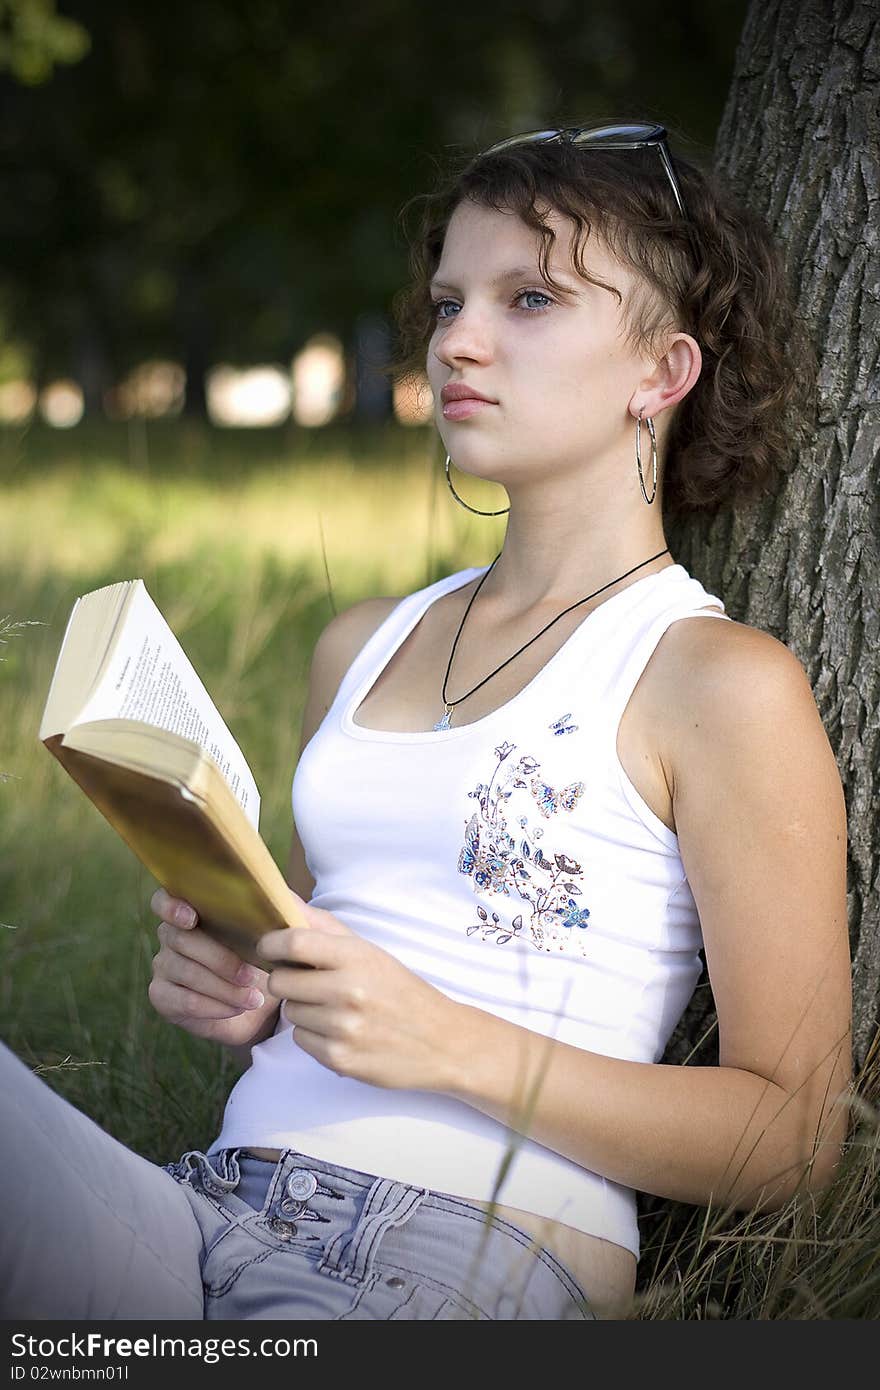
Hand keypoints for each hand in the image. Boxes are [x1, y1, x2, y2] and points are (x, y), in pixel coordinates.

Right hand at [148, 888, 280, 1046]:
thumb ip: (273, 908)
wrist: (260, 1001)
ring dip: (224, 987)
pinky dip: (214, 1006)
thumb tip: (276, 897)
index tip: (191, 918)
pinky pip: (184, 1000)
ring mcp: (164, 965)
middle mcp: (171, 935)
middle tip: (252, 976)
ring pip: (186, 972)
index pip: (163, 900)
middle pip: (182, 940)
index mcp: (193, 910)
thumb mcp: (275, 931)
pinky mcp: (163, 996)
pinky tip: (238, 1008)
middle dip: (221, 959)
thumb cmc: (264, 956)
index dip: (171, 907)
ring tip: (254, 998)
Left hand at [256, 904, 461, 1092]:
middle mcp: (348, 991)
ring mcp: (343, 1028)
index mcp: (357, 957)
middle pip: (280, 981)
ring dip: (303, 1010)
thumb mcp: (369, 952)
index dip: (271, 943)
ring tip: (333, 1009)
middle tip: (308, 982)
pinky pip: (300, 1040)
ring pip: (290, 1012)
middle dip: (286, 980)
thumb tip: (284, 899)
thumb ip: (323, 926)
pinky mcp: (339, 1059)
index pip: (294, 942)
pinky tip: (339, 1032)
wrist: (442, 1042)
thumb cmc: (400, 990)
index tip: (268, 947)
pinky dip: (313, 1036)